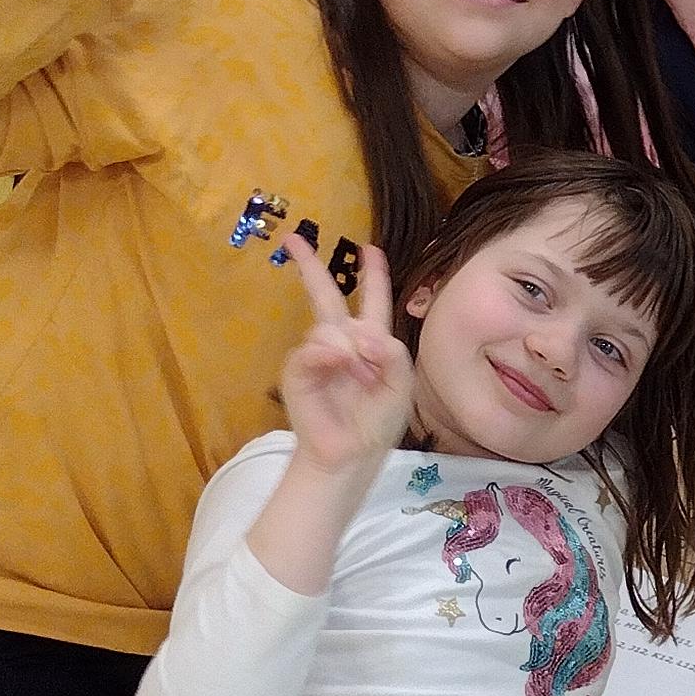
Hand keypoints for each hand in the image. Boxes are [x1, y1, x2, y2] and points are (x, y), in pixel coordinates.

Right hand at [275, 242, 412, 481]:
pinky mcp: (298, 371)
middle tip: (293, 240)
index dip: (373, 274)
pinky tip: (338, 365)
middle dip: (311, 267)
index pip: (372, 300)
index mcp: (371, 342)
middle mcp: (341, 342)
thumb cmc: (377, 422)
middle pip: (326, 296)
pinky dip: (326, 354)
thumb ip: (392, 354)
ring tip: (356, 373)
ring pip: (326, 325)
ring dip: (347, 345)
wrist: (351, 454)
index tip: (369, 248)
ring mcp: (317, 355)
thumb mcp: (401, 385)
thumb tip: (359, 334)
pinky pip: (310, 348)